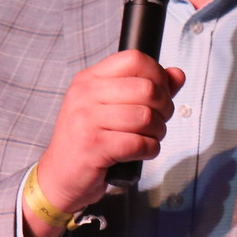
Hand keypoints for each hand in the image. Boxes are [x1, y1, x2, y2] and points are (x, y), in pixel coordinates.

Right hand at [31, 50, 184, 225]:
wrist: (59, 177)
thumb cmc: (88, 141)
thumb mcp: (111, 108)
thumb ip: (146, 89)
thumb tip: (177, 74)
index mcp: (89, 78)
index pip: (134, 59)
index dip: (157, 76)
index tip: (160, 94)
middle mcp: (85, 94)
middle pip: (147, 89)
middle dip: (164, 109)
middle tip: (157, 122)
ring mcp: (86, 119)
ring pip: (146, 117)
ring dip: (158, 132)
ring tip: (149, 138)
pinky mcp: (93, 146)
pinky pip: (139, 143)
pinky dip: (149, 150)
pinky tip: (141, 153)